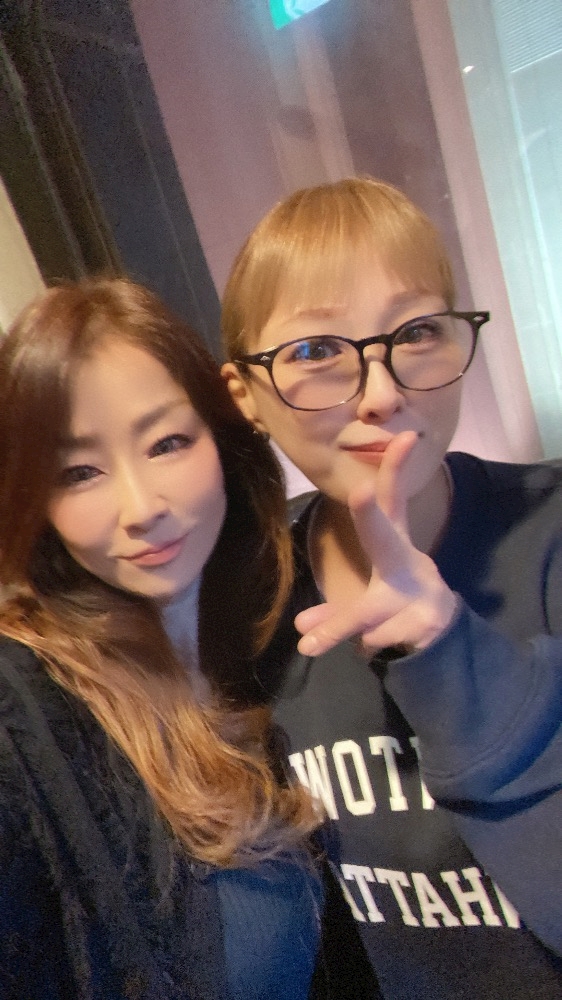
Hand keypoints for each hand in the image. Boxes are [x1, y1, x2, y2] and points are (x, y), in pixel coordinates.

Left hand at [295, 432, 456, 656]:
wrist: (444, 633)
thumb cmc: (398, 600)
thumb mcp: (363, 598)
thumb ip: (331, 609)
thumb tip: (300, 625)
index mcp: (392, 545)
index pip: (392, 501)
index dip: (394, 469)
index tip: (402, 437)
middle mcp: (405, 563)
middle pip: (384, 537)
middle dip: (370, 516)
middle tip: (359, 491)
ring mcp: (419, 592)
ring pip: (365, 610)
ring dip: (336, 627)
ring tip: (309, 645)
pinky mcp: (425, 621)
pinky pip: (377, 637)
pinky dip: (368, 646)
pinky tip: (377, 646)